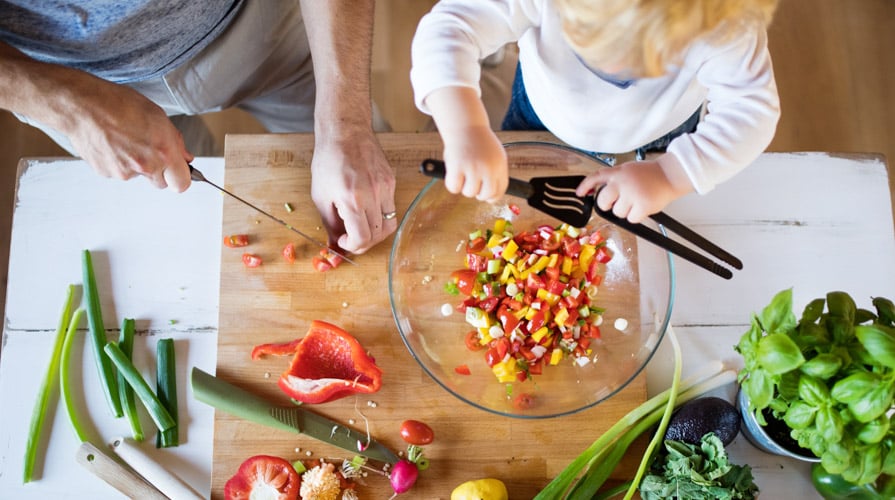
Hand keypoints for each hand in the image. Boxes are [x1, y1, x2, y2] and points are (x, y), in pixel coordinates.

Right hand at [0, 42, 192, 191]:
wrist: (82, 105)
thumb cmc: (119, 104)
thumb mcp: (157, 115)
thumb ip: (175, 141)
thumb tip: (185, 157)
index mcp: (164, 151)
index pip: (182, 184)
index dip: (180, 177)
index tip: (177, 171)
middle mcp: (146, 166)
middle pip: (161, 183)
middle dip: (159, 170)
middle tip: (148, 148)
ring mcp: (125, 172)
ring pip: (139, 176)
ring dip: (137, 164)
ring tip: (125, 139)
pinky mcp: (107, 173)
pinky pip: (120, 172)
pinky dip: (119, 161)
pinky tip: (112, 143)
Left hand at [310, 130, 395, 253]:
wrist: (345, 132)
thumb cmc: (329, 160)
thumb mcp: (321, 195)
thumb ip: (330, 223)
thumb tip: (334, 244)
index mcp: (352, 200)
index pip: (362, 238)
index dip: (353, 246)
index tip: (344, 241)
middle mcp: (373, 195)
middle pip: (378, 235)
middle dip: (364, 243)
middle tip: (352, 238)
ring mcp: (385, 188)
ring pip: (389, 224)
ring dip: (375, 232)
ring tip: (361, 227)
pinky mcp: (391, 181)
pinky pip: (391, 208)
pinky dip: (380, 215)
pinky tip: (367, 209)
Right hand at [425, 87, 507, 201]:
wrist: (465, 125)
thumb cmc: (479, 141)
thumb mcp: (495, 155)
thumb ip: (495, 173)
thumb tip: (491, 196)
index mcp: (500, 166)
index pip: (500, 191)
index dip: (491, 197)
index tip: (486, 196)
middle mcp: (489, 168)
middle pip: (485, 195)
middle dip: (477, 193)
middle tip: (471, 184)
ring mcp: (473, 168)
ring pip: (469, 193)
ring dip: (463, 186)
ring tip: (462, 173)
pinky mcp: (457, 167)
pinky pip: (454, 188)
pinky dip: (451, 184)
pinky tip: (453, 173)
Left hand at [575, 155, 692, 222]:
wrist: (670, 176)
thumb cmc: (649, 174)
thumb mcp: (628, 169)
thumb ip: (613, 179)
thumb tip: (596, 193)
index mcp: (618, 172)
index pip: (595, 177)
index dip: (585, 186)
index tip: (579, 193)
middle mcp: (622, 183)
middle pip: (603, 202)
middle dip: (608, 205)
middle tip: (619, 202)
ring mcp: (632, 195)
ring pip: (617, 213)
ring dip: (625, 211)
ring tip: (636, 201)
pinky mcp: (642, 206)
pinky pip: (630, 219)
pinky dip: (636, 216)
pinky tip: (642, 207)